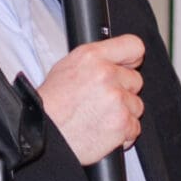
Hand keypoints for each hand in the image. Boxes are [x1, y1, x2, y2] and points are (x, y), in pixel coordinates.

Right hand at [37, 34, 144, 165]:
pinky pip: (135, 127)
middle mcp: (106, 74)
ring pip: (137, 105)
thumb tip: (117, 61)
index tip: (130, 66)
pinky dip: (123, 133)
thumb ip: (96, 61)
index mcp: (92, 56)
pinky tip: (104, 131)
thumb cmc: (50, 106)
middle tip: (102, 101)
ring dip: (123, 113)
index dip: (133, 58)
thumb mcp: (66, 68)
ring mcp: (116, 99)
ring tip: (99, 118)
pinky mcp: (122, 123)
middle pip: (136, 80)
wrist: (43, 135)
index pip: (133, 46)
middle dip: (123, 91)